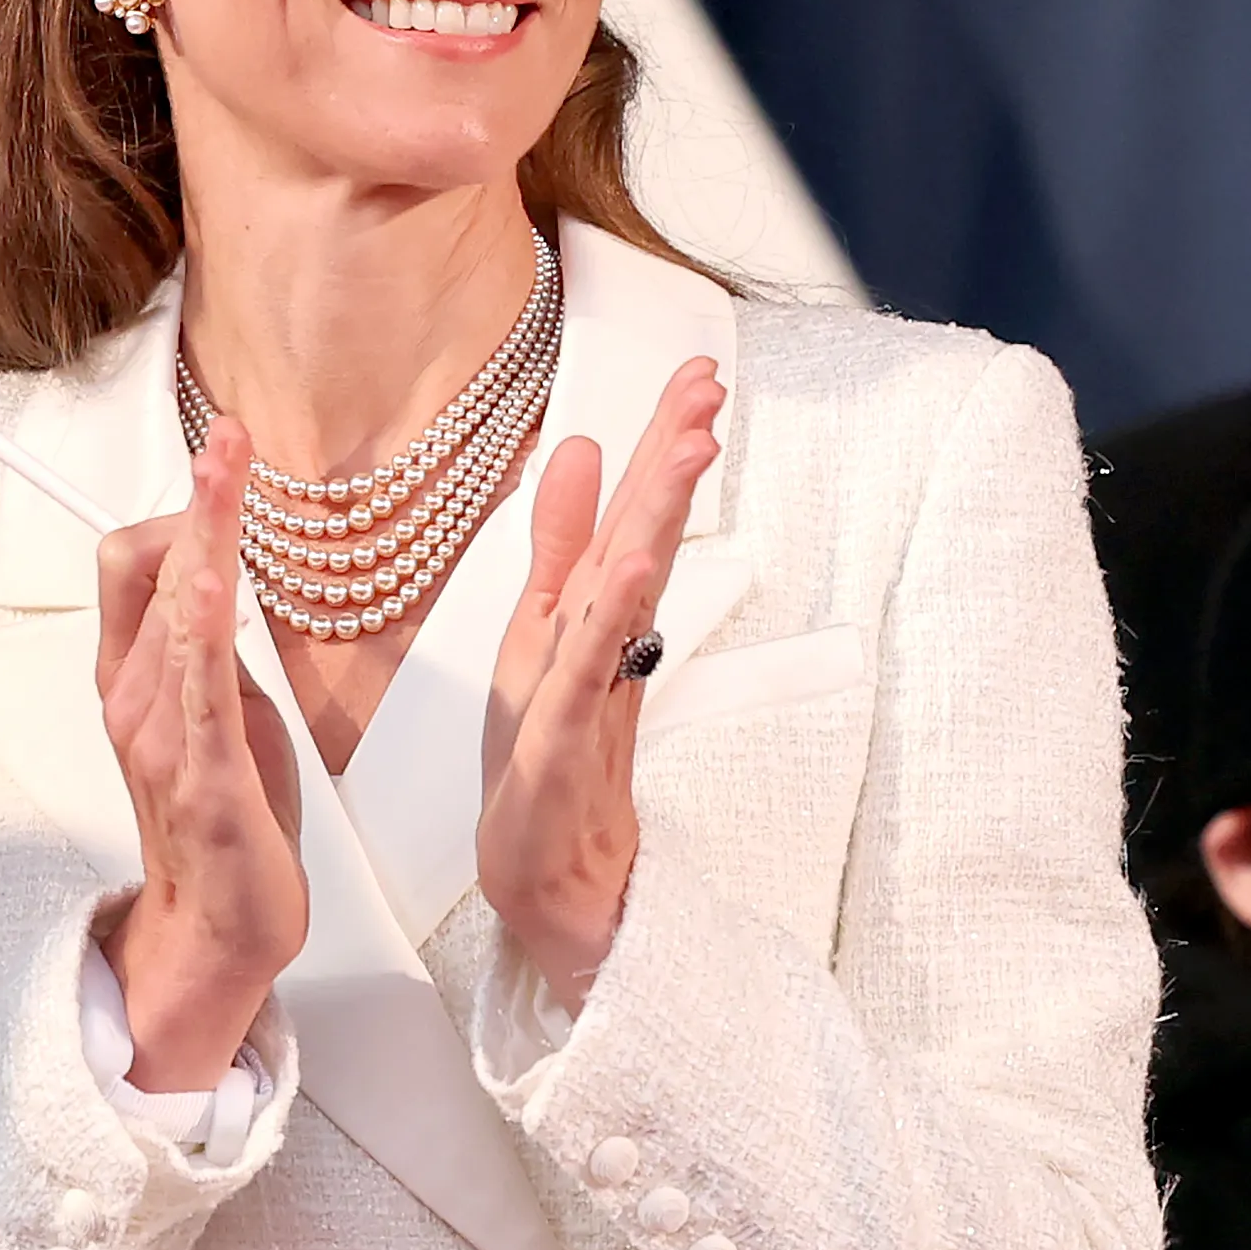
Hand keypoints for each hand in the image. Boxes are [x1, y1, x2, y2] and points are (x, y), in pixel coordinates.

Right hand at [94, 420, 305, 1090]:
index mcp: (137, 679)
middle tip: (231, 439)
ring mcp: (164, 734)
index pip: (133, 562)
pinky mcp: (204, 775)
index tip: (224, 457)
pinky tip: (216, 584)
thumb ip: (216, 649)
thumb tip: (229, 582)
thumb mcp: (223, 714)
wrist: (218, 930)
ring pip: (173, 608)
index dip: (178, 506)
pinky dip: (203, 629)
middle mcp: (136, 697)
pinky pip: (198, 688)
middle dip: (199, 499)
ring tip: (226, 465)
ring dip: (205, 533)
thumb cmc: (230, 823)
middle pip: (148, 565)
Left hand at [474, 358, 723, 1007]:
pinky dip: (610, 617)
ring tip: (688, 445)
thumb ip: (559, 544)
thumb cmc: (546, 763)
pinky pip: (589, 668)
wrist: (547, 878)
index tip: (699, 370)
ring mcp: (590, 689)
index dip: (663, 440)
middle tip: (710, 385)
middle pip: (644, 533)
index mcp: (596, 611)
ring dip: (658, 514)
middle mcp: (603, 642)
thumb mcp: (539, 632)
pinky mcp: (566, 741)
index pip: (637, 511)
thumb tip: (577, 448)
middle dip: (674, 456)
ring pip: (627, 588)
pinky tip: (634, 565)